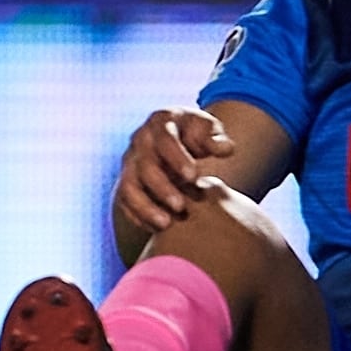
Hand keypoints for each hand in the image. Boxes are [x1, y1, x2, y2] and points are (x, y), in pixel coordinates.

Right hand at [115, 107, 234, 237]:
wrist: (179, 141)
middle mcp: (140, 141)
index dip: (176, 157)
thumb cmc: (196, 135)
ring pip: (129, 186)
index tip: (194, 176)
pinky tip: (158, 228)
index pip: (164, 138)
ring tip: (166, 224)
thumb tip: (225, 149)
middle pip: (144, 165)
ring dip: (145, 206)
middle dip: (161, 187)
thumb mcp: (209, 130)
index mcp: (160, 122)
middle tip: (181, 206)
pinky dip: (138, 216)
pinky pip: (125, 201)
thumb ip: (217, 139)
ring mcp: (130, 162)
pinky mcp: (127, 182)